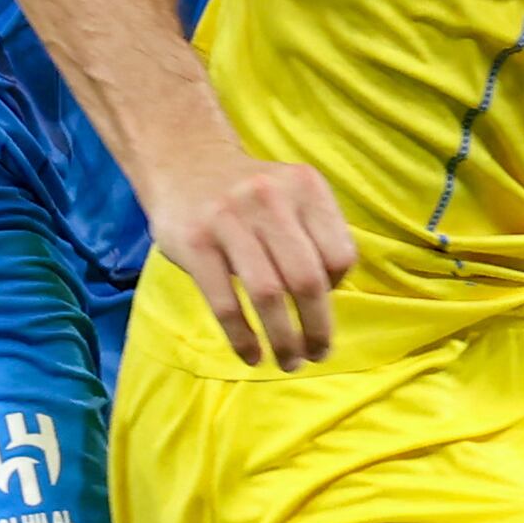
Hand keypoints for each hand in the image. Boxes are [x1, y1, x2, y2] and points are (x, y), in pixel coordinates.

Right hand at [154, 149, 356, 367]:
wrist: (183, 160)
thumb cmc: (250, 195)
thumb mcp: (291, 195)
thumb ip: (314, 236)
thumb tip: (328, 303)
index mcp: (305, 187)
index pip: (340, 254)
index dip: (337, 290)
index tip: (322, 307)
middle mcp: (270, 198)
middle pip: (307, 279)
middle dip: (316, 328)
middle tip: (316, 355)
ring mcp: (229, 219)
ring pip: (268, 295)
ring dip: (283, 339)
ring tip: (287, 361)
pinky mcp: (195, 242)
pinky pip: (225, 302)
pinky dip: (242, 337)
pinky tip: (251, 355)